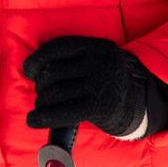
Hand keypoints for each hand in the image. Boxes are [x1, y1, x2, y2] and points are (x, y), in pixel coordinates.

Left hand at [22, 35, 149, 136]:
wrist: (139, 107)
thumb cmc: (108, 83)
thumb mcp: (99, 61)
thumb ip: (74, 60)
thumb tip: (35, 70)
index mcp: (98, 46)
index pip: (59, 47)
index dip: (38, 58)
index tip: (28, 70)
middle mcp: (99, 62)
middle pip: (54, 71)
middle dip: (41, 84)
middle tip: (41, 93)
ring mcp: (99, 84)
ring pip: (55, 92)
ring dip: (41, 101)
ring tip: (40, 106)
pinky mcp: (96, 107)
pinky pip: (61, 111)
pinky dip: (42, 116)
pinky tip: (32, 120)